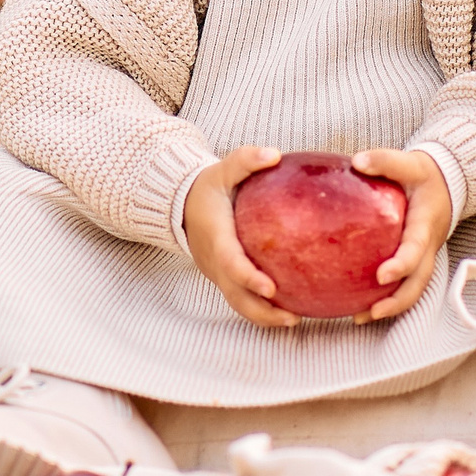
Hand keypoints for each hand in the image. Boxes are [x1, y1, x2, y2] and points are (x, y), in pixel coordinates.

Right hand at [183, 146, 296, 327]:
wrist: (181, 206)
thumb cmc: (208, 188)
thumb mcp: (223, 169)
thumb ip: (246, 160)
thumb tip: (275, 154)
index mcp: (216, 237)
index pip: (231, 262)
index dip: (249, 278)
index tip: (272, 288)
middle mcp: (214, 262)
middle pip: (236, 296)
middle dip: (262, 310)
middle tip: (293, 317)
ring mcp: (218, 274)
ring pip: (238, 304)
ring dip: (264, 317)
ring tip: (294, 320)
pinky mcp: (224, 279)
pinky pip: (242, 300)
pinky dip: (261, 310)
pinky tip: (288, 310)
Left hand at [349, 149, 454, 323]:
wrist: (448, 183)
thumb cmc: (425, 175)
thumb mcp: (409, 163)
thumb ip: (385, 161)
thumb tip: (357, 161)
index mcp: (424, 225)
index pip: (415, 249)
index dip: (402, 264)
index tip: (381, 275)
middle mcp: (427, 247)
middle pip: (418, 282)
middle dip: (397, 301)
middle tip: (372, 311)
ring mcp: (423, 258)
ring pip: (413, 290)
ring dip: (391, 307)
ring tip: (360, 317)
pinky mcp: (415, 261)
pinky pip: (405, 285)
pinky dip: (388, 299)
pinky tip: (360, 307)